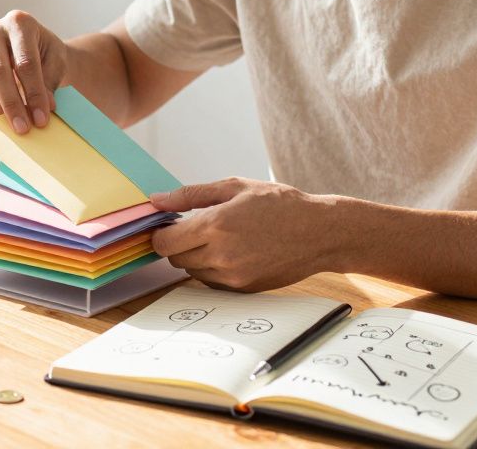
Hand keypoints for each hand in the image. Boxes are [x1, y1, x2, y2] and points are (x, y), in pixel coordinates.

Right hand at [0, 10, 67, 133]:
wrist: (32, 49)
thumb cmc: (46, 55)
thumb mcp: (56, 62)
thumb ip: (49, 83)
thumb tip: (42, 110)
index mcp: (19, 22)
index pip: (25, 63)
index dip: (34, 94)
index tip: (42, 119)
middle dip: (12, 105)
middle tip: (24, 129)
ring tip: (12, 127)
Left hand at [150, 178, 345, 291]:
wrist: (319, 233)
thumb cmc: (279, 204)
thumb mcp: (235, 187)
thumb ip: (191, 194)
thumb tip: (157, 199)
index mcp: (216, 225)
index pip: (165, 242)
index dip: (161, 234)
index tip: (170, 225)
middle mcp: (221, 254)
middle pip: (175, 258)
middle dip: (179, 244)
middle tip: (197, 228)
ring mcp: (233, 276)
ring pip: (192, 272)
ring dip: (195, 257)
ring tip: (220, 238)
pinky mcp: (243, 289)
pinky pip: (212, 282)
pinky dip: (213, 269)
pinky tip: (232, 252)